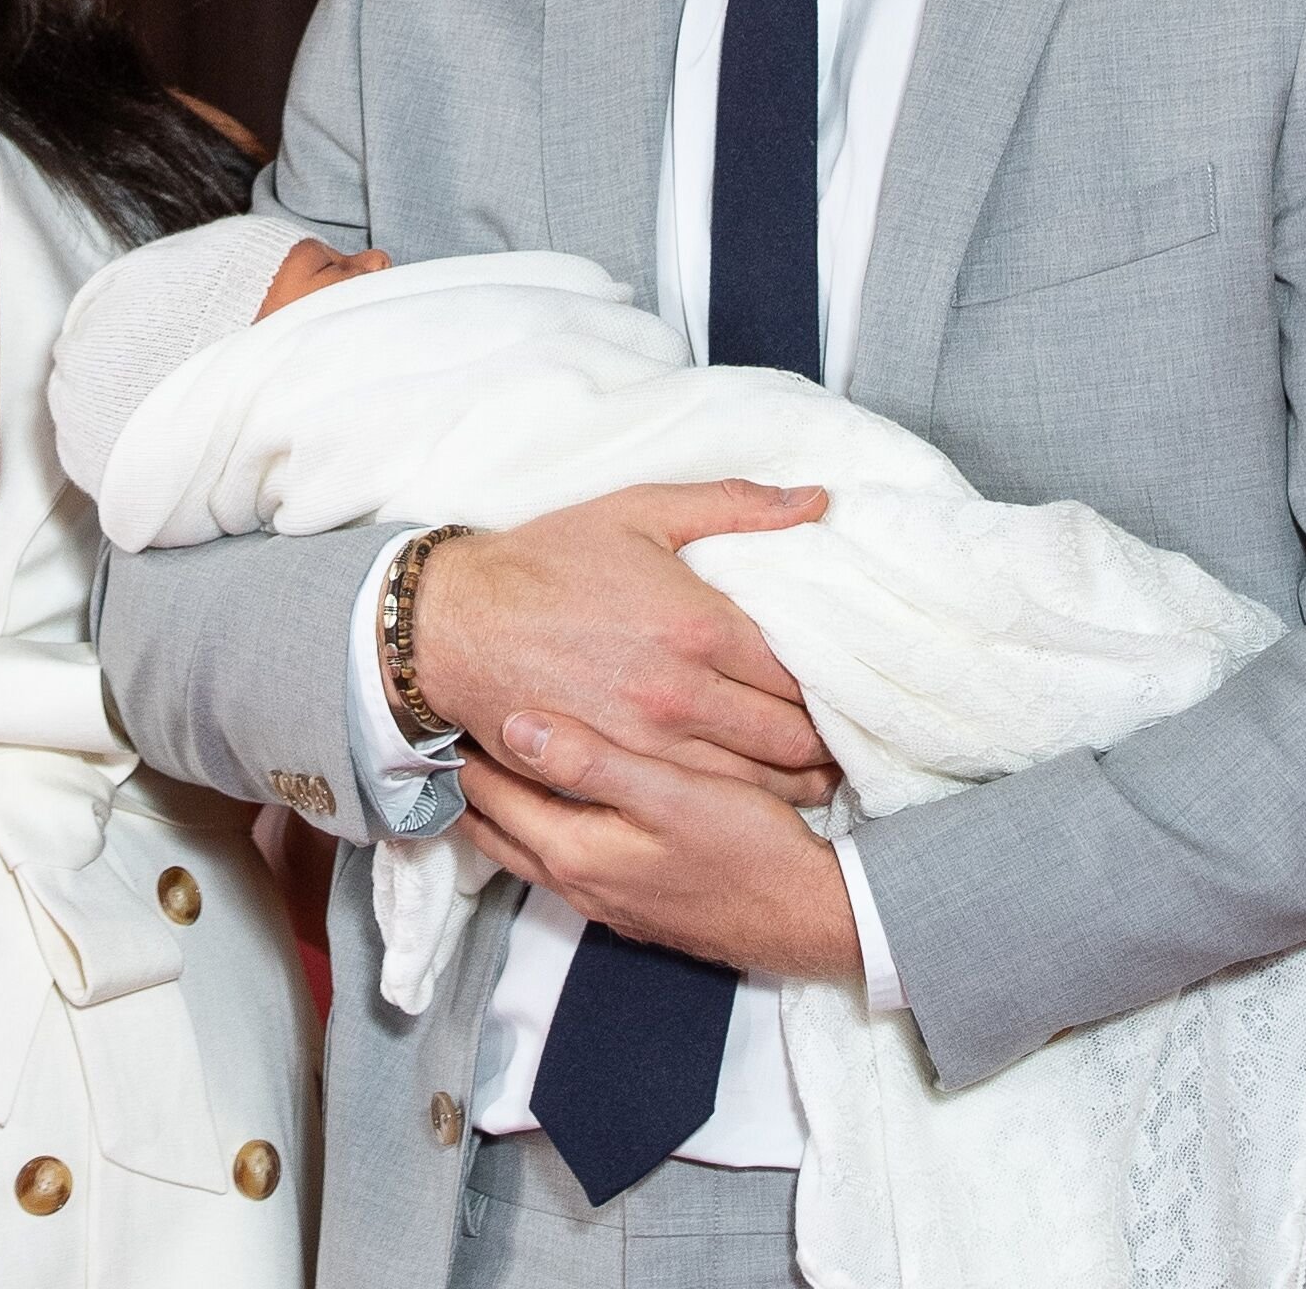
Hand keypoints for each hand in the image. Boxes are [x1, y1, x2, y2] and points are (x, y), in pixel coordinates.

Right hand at [411, 482, 839, 803]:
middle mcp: (683, 693)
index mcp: (700, 625)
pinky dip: (737, 804)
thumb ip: (734, 505)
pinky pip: (698, 801)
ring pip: (753, 783)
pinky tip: (754, 798)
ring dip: (796, 785)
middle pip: (789, 738)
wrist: (454, 623)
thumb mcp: (639, 511)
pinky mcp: (616, 774)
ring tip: (818, 779)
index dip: (836, 689)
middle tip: (845, 743)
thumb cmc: (546, 562)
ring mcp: (648, 743)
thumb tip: (816, 501)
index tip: (850, 690)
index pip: (800, 675)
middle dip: (827, 745)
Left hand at [456, 711, 860, 979]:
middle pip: (499, 829)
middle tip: (445, 733)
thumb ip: (592, 761)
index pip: (494, 798)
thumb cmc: (748, 849)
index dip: (463, 753)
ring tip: (487, 762)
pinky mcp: (634, 903)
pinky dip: (541, 825)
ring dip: (504, 807)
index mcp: (575, 853)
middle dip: (469, 785)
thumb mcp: (671, 793)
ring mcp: (606, 899)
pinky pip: (564, 858)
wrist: (810, 919)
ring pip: (529, 847)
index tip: (438, 708)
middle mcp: (578, 884)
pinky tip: (557, 802)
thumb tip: (515, 725)